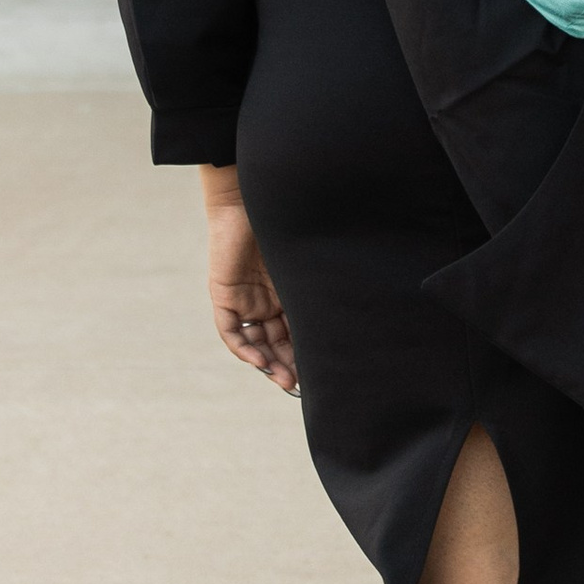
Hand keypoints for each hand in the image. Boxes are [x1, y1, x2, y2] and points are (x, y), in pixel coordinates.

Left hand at [199, 163, 298, 391]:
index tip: (318, 375)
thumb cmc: (285, 224)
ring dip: (267, 362)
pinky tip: (258, 361)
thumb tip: (358, 311)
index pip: (295, 333)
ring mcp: (245, 299)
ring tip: (284, 379)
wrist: (253, 197)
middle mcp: (266, 301)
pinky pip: (230, 330)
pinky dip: (243, 347)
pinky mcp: (225, 294)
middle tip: (300, 385)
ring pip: (255, 341)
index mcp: (287, 294)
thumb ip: (318, 287)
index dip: (304, 354)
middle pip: (276, 343)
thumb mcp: (305, 264)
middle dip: (287, 365)